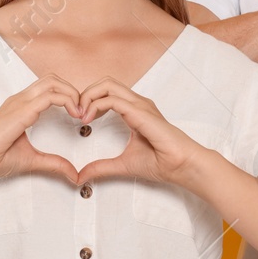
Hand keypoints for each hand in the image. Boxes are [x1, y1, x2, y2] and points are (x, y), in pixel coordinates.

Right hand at [0, 74, 82, 183]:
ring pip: (52, 82)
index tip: (80, 116)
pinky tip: (74, 115)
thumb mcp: (33, 160)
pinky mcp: (21, 110)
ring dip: (72, 93)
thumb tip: (74, 174)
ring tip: (80, 112)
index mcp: (22, 106)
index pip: (49, 88)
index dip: (68, 97)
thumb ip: (54, 164)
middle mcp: (21, 99)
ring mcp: (20, 102)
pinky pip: (49, 97)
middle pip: (53, 79)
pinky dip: (67, 101)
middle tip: (83, 111)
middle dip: (72, 90)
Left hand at [73, 78, 201, 186]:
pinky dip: (96, 105)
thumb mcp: (123, 165)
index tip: (79, 120)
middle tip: (75, 114)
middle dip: (85, 93)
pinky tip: (88, 120)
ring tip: (80, 115)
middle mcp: (137, 103)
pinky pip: (114, 100)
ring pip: (107, 84)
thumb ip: (101, 167)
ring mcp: (140, 105)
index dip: (89, 101)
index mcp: (134, 110)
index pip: (107, 92)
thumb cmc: (162, 162)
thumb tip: (81, 176)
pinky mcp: (141, 112)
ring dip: (88, 96)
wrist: (181, 166)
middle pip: (105, 82)